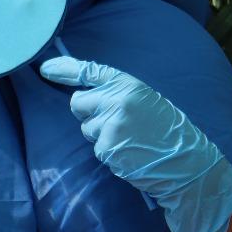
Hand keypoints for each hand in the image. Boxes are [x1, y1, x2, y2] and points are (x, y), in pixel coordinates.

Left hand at [39, 57, 231, 231]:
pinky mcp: (107, 147)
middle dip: (87, 113)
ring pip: (86, 129)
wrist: (186, 163)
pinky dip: (109, 153)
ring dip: (100, 136)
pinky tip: (129, 153)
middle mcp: (117, 100)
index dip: (64, 69)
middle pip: (78, 103)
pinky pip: (97, 148)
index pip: (90, 71)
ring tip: (129, 140)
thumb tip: (88, 98)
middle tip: (110, 123)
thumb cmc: (168, 133)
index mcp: (129, 85)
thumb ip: (119, 96)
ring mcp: (110, 124)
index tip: (46, 69)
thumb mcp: (147, 102)